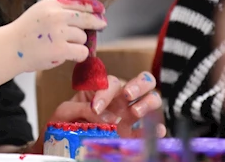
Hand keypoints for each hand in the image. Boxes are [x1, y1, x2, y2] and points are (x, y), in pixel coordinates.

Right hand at [9, 0, 107, 72]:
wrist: (10, 48)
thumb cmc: (27, 31)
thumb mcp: (41, 11)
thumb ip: (61, 9)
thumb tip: (89, 11)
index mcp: (52, 3)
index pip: (80, 2)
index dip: (94, 7)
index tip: (101, 11)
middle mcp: (56, 15)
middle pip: (87, 18)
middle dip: (97, 23)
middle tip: (102, 25)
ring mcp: (59, 32)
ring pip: (83, 37)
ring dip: (79, 43)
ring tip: (65, 46)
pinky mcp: (61, 50)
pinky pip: (82, 51)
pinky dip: (80, 55)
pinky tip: (72, 55)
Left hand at [25, 71, 165, 153]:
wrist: (66, 144)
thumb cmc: (66, 123)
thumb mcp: (66, 111)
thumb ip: (79, 107)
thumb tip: (100, 113)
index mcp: (103, 90)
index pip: (111, 82)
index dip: (105, 92)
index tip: (96, 107)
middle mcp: (121, 99)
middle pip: (142, 81)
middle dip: (138, 84)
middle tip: (127, 95)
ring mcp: (131, 116)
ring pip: (152, 99)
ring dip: (148, 102)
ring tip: (135, 112)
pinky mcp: (136, 134)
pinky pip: (154, 128)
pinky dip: (158, 128)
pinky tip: (156, 130)